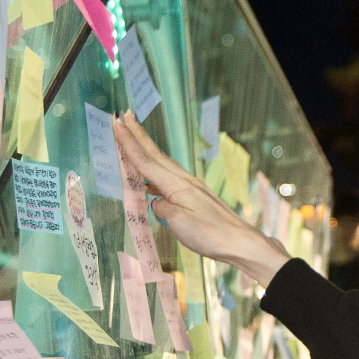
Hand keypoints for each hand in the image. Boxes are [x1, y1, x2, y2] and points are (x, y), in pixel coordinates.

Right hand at [113, 112, 289, 286]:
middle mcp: (184, 181)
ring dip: (147, 151)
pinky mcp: (197, 196)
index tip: (118, 123)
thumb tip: (155, 201)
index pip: (146, 161)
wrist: (240, 242)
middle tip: (124, 116)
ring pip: (163, 164)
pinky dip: (157, 173)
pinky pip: (170, 179)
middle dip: (138, 135)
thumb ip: (162, 208)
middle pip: (155, 154)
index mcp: (177, 185)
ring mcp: (192, 187)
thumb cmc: (211, 234)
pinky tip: (152, 182)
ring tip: (134, 139)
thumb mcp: (179, 223)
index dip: (129, 143)